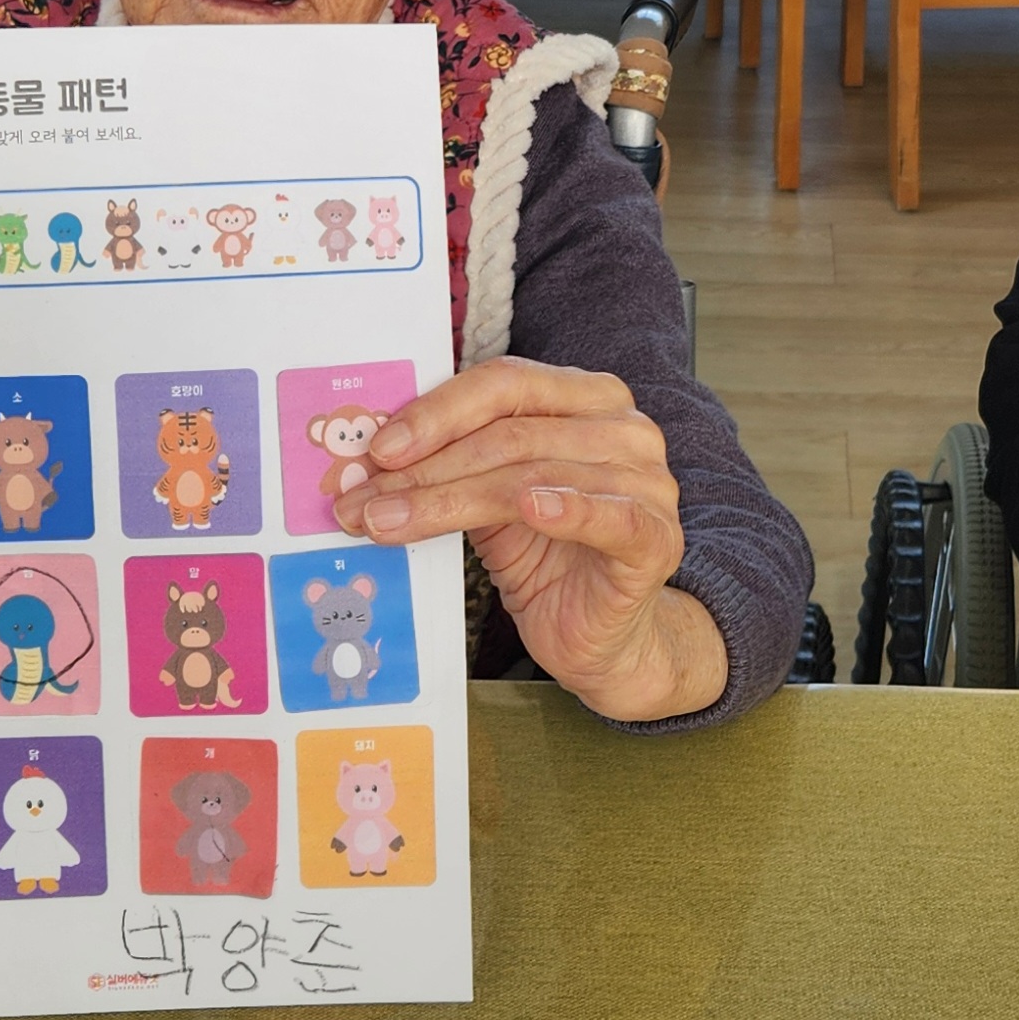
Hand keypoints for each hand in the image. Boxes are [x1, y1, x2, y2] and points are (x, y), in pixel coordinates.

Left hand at [335, 358, 723, 723]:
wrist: (604, 636)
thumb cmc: (550, 559)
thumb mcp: (493, 503)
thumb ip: (456, 467)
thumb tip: (370, 459)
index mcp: (588, 399)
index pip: (507, 383)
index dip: (438, 411)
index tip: (379, 449)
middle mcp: (625, 429)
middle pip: (511, 432)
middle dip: (425, 469)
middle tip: (363, 500)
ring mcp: (648, 481)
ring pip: (532, 476)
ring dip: (448, 501)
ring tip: (387, 524)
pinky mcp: (655, 539)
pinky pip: (609, 515)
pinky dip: (566, 508)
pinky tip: (529, 509)